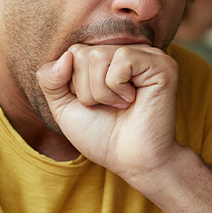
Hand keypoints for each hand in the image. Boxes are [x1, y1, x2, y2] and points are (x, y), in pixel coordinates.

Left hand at [36, 44, 182, 178]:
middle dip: (87, 90)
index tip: (95, 105)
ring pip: (98, 56)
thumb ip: (50, 79)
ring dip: (102, 92)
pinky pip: (121, 60)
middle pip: (82, 54)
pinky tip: (133, 101)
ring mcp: (147, 56)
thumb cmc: (102, 136)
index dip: (74, 86)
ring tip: (121, 106)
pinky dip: (118, 87)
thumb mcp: (64, 107)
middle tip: (111, 108)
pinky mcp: (161, 64)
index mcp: (109, 58)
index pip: (73, 53)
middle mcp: (128, 52)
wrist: (131, 160)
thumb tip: (66, 56)